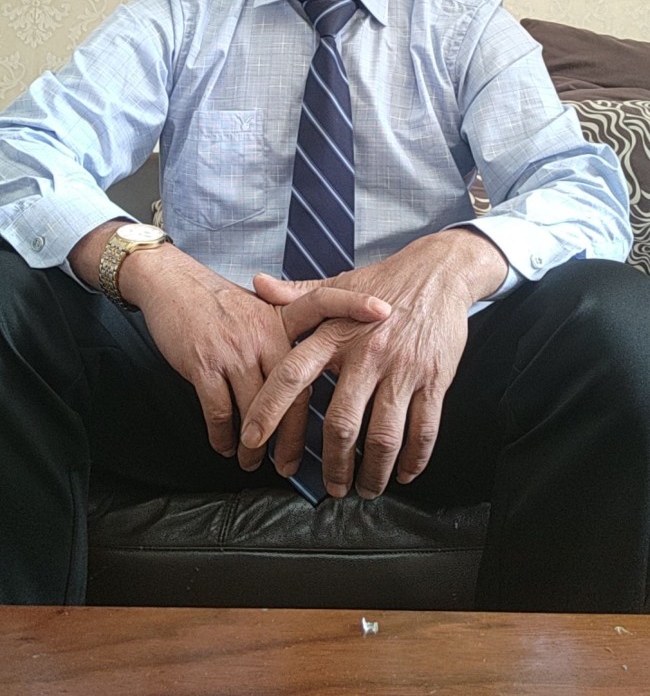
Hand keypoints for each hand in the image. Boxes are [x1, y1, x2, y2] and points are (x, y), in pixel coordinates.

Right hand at [121, 245, 390, 472]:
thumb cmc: (221, 302)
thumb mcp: (260, 309)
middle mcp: (263, 331)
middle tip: (296, 464)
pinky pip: (220, 412)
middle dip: (297, 434)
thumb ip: (290, 333)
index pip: (325, 302)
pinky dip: (225, 437)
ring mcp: (235, 349)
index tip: (386, 312)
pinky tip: (228, 448)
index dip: (354, 303)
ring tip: (258, 462)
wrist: (173, 285)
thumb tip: (322, 364)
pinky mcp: (205, 364)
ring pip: (258, 408)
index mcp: (281, 317)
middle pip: (295, 389)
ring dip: (259, 444)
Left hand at [242, 229, 506, 496]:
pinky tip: (404, 473)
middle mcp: (367, 353)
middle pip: (341, 423)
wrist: (439, 271)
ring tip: (366, 489)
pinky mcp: (435, 378)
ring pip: (384, 436)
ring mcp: (403, 368)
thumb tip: (256, 284)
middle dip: (333, 465)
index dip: (270, 410)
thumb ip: (296, 293)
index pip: (292, 374)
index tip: (253, 441)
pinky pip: (424, 429)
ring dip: (373, 472)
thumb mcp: (338, 285)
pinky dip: (413, 459)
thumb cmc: (383, 282)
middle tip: (331, 488)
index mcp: (335, 333)